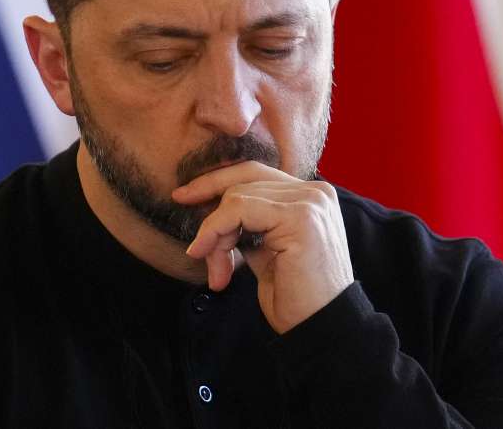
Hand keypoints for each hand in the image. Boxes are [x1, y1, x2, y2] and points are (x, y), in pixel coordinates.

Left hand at [174, 162, 353, 333]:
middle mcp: (315, 192)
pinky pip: (239, 210)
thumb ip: (246, 223)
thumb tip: (206, 204)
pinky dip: (216, 231)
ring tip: (218, 269)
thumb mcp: (265, 249)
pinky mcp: (300, 217)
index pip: (254, 173)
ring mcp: (310, 201)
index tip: (183, 197)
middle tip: (196, 247)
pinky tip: (209, 256)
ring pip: (237, 196)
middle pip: (243, 180)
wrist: (319, 328)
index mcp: (311, 196)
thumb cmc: (294, 297)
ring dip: (215, 234)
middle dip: (212, 216)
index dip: (215, 182)